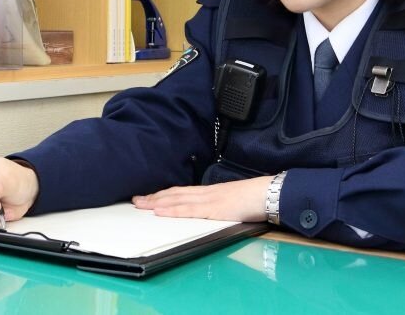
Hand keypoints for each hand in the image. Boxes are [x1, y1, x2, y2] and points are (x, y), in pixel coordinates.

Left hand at [131, 176, 271, 222]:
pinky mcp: (214, 209)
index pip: (181, 192)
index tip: (148, 196)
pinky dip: (173, 210)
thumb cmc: (253, 199)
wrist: (268, 193)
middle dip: (154, 197)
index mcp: (209, 192)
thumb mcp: (231, 201)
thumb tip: (208, 211)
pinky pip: (189, 210)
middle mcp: (205, 193)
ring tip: (141, 204)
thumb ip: (218, 205)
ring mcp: (208, 200)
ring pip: (177, 200)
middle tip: (135, 200)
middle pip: (174, 194)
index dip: (163, 194)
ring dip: (157, 202)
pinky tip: (161, 211)